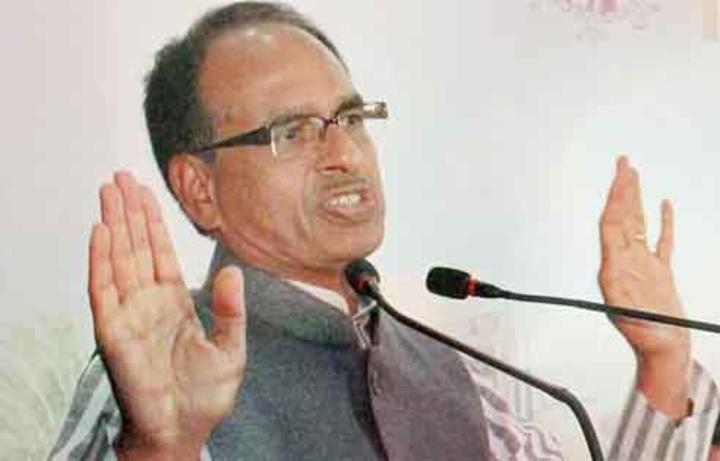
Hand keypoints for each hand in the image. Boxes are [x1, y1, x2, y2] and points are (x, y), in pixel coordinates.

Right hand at [89, 172, 245, 458]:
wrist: (184, 429)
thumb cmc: (205, 394)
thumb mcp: (231, 347)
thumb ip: (231, 309)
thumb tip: (232, 269)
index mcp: (174, 302)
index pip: (160, 252)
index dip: (152, 222)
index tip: (145, 191)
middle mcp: (148, 302)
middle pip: (135, 247)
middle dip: (129, 212)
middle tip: (120, 176)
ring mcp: (129, 314)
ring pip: (118, 259)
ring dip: (113, 225)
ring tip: (108, 191)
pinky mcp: (114, 331)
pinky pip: (103, 290)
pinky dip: (100, 260)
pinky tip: (100, 232)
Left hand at [598, 156, 689, 418]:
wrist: (663, 353)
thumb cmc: (645, 337)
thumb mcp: (626, 311)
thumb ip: (619, 288)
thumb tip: (609, 268)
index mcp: (613, 266)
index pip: (610, 225)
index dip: (614, 200)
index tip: (618, 177)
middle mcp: (624, 262)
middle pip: (621, 218)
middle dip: (621, 189)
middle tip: (623, 162)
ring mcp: (642, 265)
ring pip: (638, 224)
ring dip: (635, 199)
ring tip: (633, 174)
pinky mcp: (660, 273)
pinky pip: (661, 240)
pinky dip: (663, 221)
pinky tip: (663, 204)